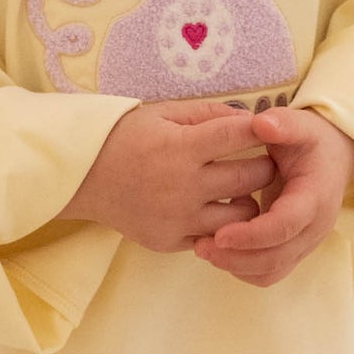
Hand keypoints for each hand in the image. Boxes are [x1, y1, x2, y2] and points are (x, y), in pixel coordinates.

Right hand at [57, 101, 278, 252]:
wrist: (81, 176)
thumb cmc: (124, 137)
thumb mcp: (162, 113)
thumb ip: (208, 114)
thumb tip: (250, 119)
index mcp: (181, 147)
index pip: (238, 135)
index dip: (261, 129)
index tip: (273, 130)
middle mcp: (183, 186)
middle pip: (250, 178)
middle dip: (264, 166)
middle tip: (263, 160)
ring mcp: (178, 219)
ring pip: (242, 216)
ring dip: (248, 200)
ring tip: (239, 189)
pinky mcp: (170, 241)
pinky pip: (215, 237)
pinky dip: (222, 224)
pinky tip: (215, 209)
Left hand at [191, 106, 353, 286]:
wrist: (331, 158)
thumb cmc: (311, 141)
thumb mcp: (301, 125)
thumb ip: (283, 123)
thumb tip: (262, 123)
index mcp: (316, 197)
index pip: (286, 226)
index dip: (253, 234)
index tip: (219, 234)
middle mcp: (314, 227)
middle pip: (276, 257)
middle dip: (237, 257)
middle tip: (201, 247)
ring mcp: (305, 242)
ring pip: (271, 271)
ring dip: (236, 266)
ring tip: (203, 249)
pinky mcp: (293, 250)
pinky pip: (268, 273)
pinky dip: (243, 268)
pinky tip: (219, 252)